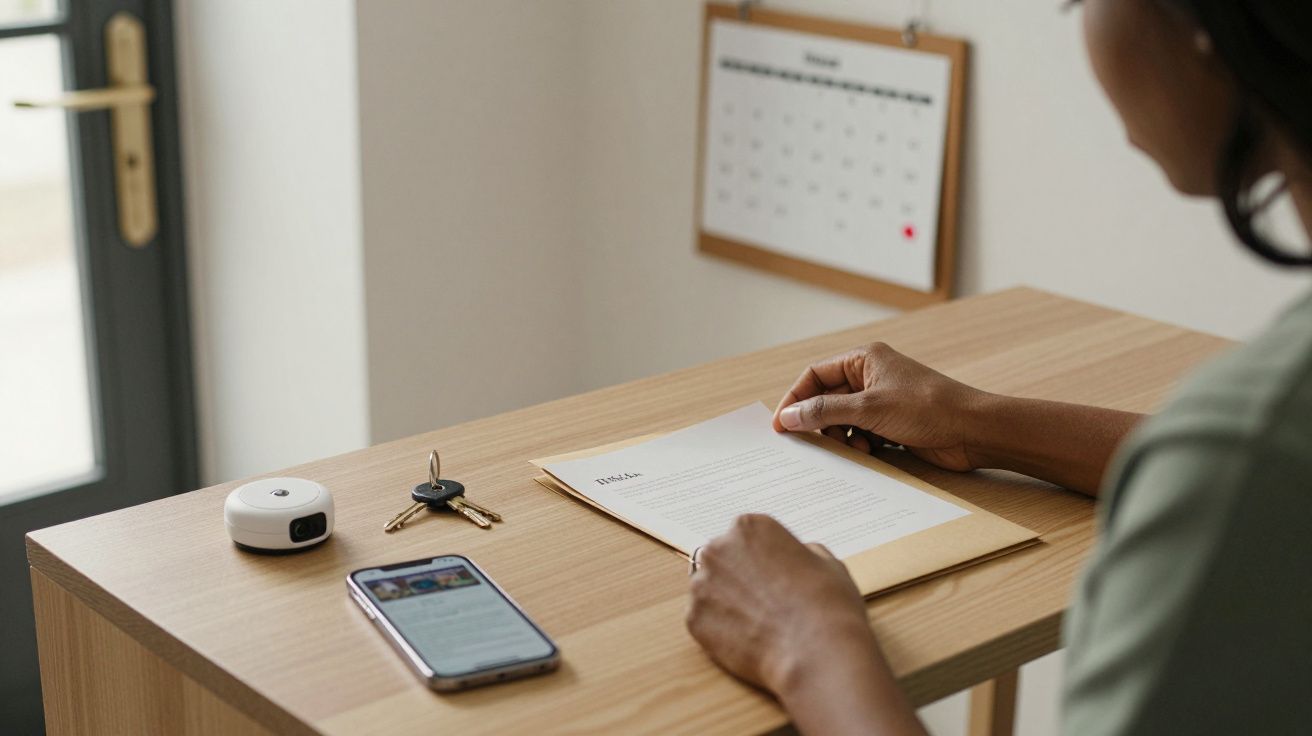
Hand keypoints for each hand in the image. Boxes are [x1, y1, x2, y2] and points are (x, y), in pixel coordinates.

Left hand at [685, 514, 876, 693]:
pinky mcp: (694, 620)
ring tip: (760, 624)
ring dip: (728, 603)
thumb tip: (792, 557)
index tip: (774, 574)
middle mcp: (718, 549)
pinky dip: (722, 630)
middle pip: (722, 560)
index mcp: (749, 527)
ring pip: (710, 591)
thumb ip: (801, 551)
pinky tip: (750, 640)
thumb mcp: (826, 562)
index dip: (762, 558)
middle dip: (739, 577)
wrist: (818, 653)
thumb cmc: (828, 605)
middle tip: (765, 601)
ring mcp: (702, 585)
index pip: (746, 537)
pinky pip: (705, 621)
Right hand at [773, 342, 986, 471]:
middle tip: (812, 444)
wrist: (973, 432)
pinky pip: (861, 435)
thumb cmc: (927, 408)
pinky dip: (859, 446)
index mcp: (864, 359)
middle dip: (820, 422)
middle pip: (827, 399)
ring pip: (843, 421)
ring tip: (855, 449)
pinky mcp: (892, 425)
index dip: (795, 399)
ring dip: (842, 438)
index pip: (815, 375)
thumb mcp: (869, 408)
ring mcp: (882, 401)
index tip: (781, 425)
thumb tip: (789, 417)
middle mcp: (871, 376)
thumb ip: (824, 412)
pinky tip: (870, 454)